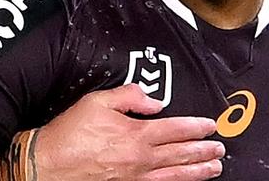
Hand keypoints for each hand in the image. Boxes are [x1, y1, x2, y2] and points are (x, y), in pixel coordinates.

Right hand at [33, 84, 223, 180]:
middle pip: (180, 154)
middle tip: (220, 150)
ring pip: (174, 175)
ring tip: (214, 169)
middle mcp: (140, 159)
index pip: (176, 129)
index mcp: (136, 135)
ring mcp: (134, 178)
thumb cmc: (71, 131)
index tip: (211, 126)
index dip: (196, 127)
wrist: (47, 164)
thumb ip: (130, 96)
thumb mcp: (98, 101)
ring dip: (196, 172)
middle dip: (203, 152)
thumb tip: (155, 102)